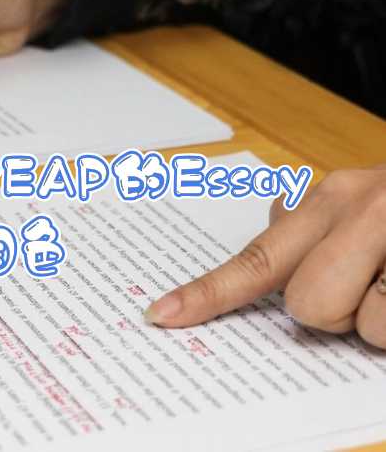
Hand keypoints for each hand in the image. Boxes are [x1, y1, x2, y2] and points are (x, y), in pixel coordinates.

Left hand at [146, 164, 385, 347]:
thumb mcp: (368, 208)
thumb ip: (318, 229)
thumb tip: (284, 239)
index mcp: (329, 201)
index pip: (255, 259)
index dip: (206, 294)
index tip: (160, 315)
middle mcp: (355, 209)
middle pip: (306, 304)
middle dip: (335, 314)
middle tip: (370, 290)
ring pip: (355, 322)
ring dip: (377, 320)